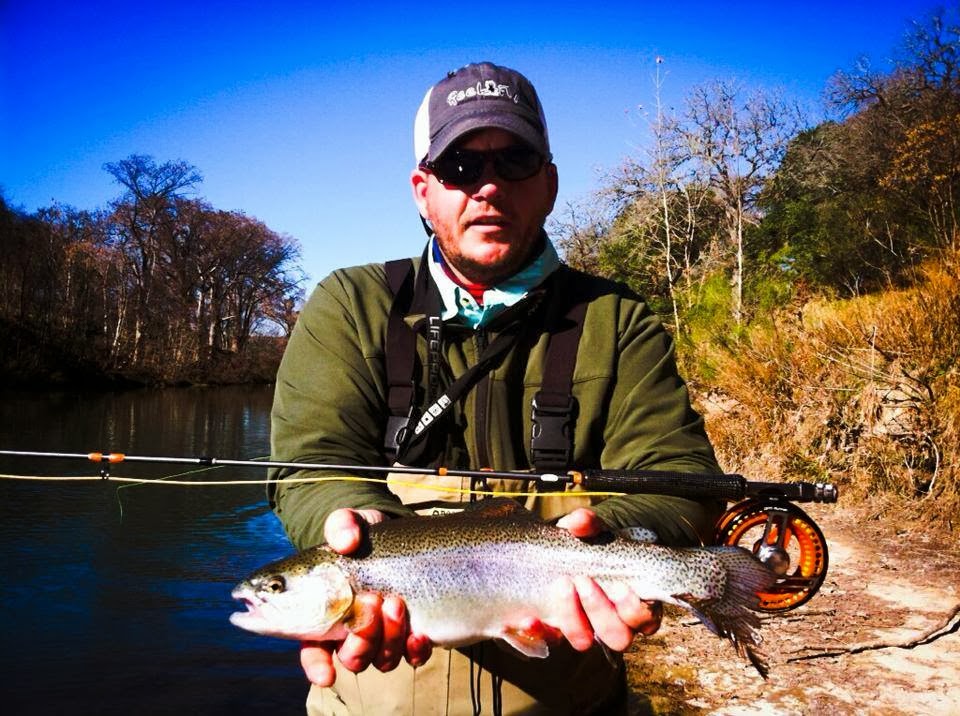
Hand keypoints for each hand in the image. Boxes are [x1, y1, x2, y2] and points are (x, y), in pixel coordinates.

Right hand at [298, 508, 432, 686]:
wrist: (399, 537)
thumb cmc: (362, 535)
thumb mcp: (349, 522)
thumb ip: (341, 525)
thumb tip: (345, 541)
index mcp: (325, 614)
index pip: (313, 650)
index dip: (316, 666)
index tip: (325, 674)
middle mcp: (352, 632)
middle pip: (351, 658)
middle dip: (361, 639)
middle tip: (371, 599)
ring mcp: (384, 635)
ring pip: (382, 661)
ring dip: (388, 638)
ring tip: (396, 601)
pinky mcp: (412, 633)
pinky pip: (414, 657)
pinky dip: (416, 651)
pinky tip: (419, 634)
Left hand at [551, 508, 662, 651]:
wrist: (563, 552)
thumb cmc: (589, 544)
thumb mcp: (591, 530)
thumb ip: (588, 523)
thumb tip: (579, 522)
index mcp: (633, 602)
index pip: (646, 620)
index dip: (635, 611)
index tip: (620, 588)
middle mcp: (614, 623)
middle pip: (617, 637)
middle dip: (600, 610)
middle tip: (583, 581)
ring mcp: (585, 630)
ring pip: (585, 642)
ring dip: (572, 620)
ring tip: (561, 586)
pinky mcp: (557, 632)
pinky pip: (550, 641)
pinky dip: (539, 632)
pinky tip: (528, 619)